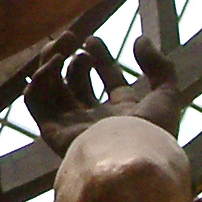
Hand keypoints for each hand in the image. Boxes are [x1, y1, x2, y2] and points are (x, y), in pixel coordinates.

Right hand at [26, 31, 181, 155]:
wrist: (131, 162)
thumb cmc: (152, 135)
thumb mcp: (166, 95)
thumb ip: (159, 66)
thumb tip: (141, 39)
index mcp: (122, 112)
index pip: (107, 78)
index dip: (99, 56)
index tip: (92, 39)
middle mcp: (94, 119)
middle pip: (76, 82)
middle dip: (71, 58)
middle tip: (71, 39)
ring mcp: (71, 125)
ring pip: (51, 88)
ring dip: (50, 63)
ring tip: (59, 46)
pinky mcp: (51, 131)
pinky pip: (36, 100)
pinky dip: (39, 79)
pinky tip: (53, 63)